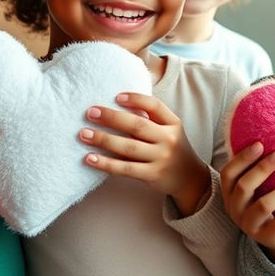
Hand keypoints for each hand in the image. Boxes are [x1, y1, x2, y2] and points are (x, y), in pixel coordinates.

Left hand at [80, 92, 208, 213]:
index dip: (135, 99)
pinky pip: (125, 168)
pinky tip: (90, 158)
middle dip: (111, 118)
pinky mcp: (152, 175)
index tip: (116, 97)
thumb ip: (152, 119)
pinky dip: (106, 163)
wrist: (190, 179)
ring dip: (104, 139)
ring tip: (84, 134)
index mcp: (173, 123)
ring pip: (128, 147)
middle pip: (137, 125)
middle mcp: (168, 139)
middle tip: (90, 112)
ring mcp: (161, 158)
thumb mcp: (170, 130)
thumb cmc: (173, 149)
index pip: (154, 106)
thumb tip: (119, 105)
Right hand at [220, 141, 274, 264]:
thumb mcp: (259, 186)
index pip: (228, 174)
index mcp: (231, 193)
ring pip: (264, 205)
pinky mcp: (267, 238)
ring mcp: (250, 226)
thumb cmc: (268, 201)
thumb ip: (259, 166)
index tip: (260, 144)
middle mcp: (236, 209)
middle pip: (245, 187)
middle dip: (263, 169)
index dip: (242, 159)